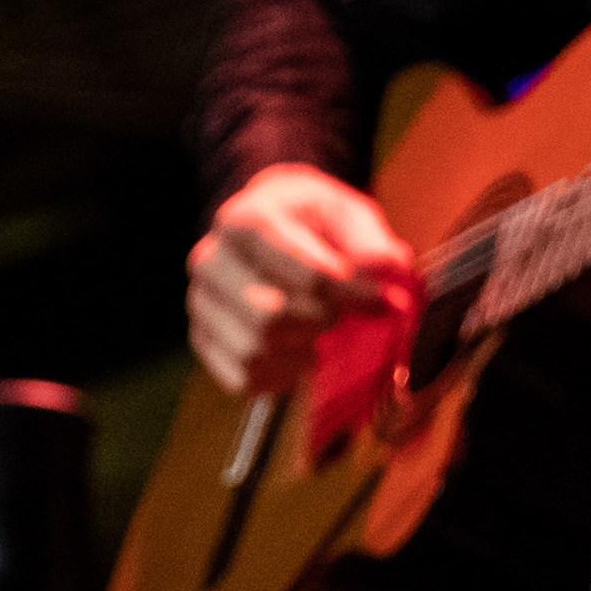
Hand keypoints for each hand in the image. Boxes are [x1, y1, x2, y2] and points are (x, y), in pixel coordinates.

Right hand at [186, 164, 416, 396]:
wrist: (272, 222)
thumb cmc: (312, 219)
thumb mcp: (347, 212)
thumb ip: (370, 242)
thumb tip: (389, 270)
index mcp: (244, 220)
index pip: (304, 272)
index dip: (351, 293)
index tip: (384, 299)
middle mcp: (211, 263)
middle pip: (272, 317)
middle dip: (322, 322)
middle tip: (343, 314)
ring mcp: (201, 304)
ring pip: (254, 352)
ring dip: (301, 351)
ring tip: (322, 332)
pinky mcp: (204, 339)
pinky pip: (243, 378)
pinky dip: (282, 375)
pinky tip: (301, 351)